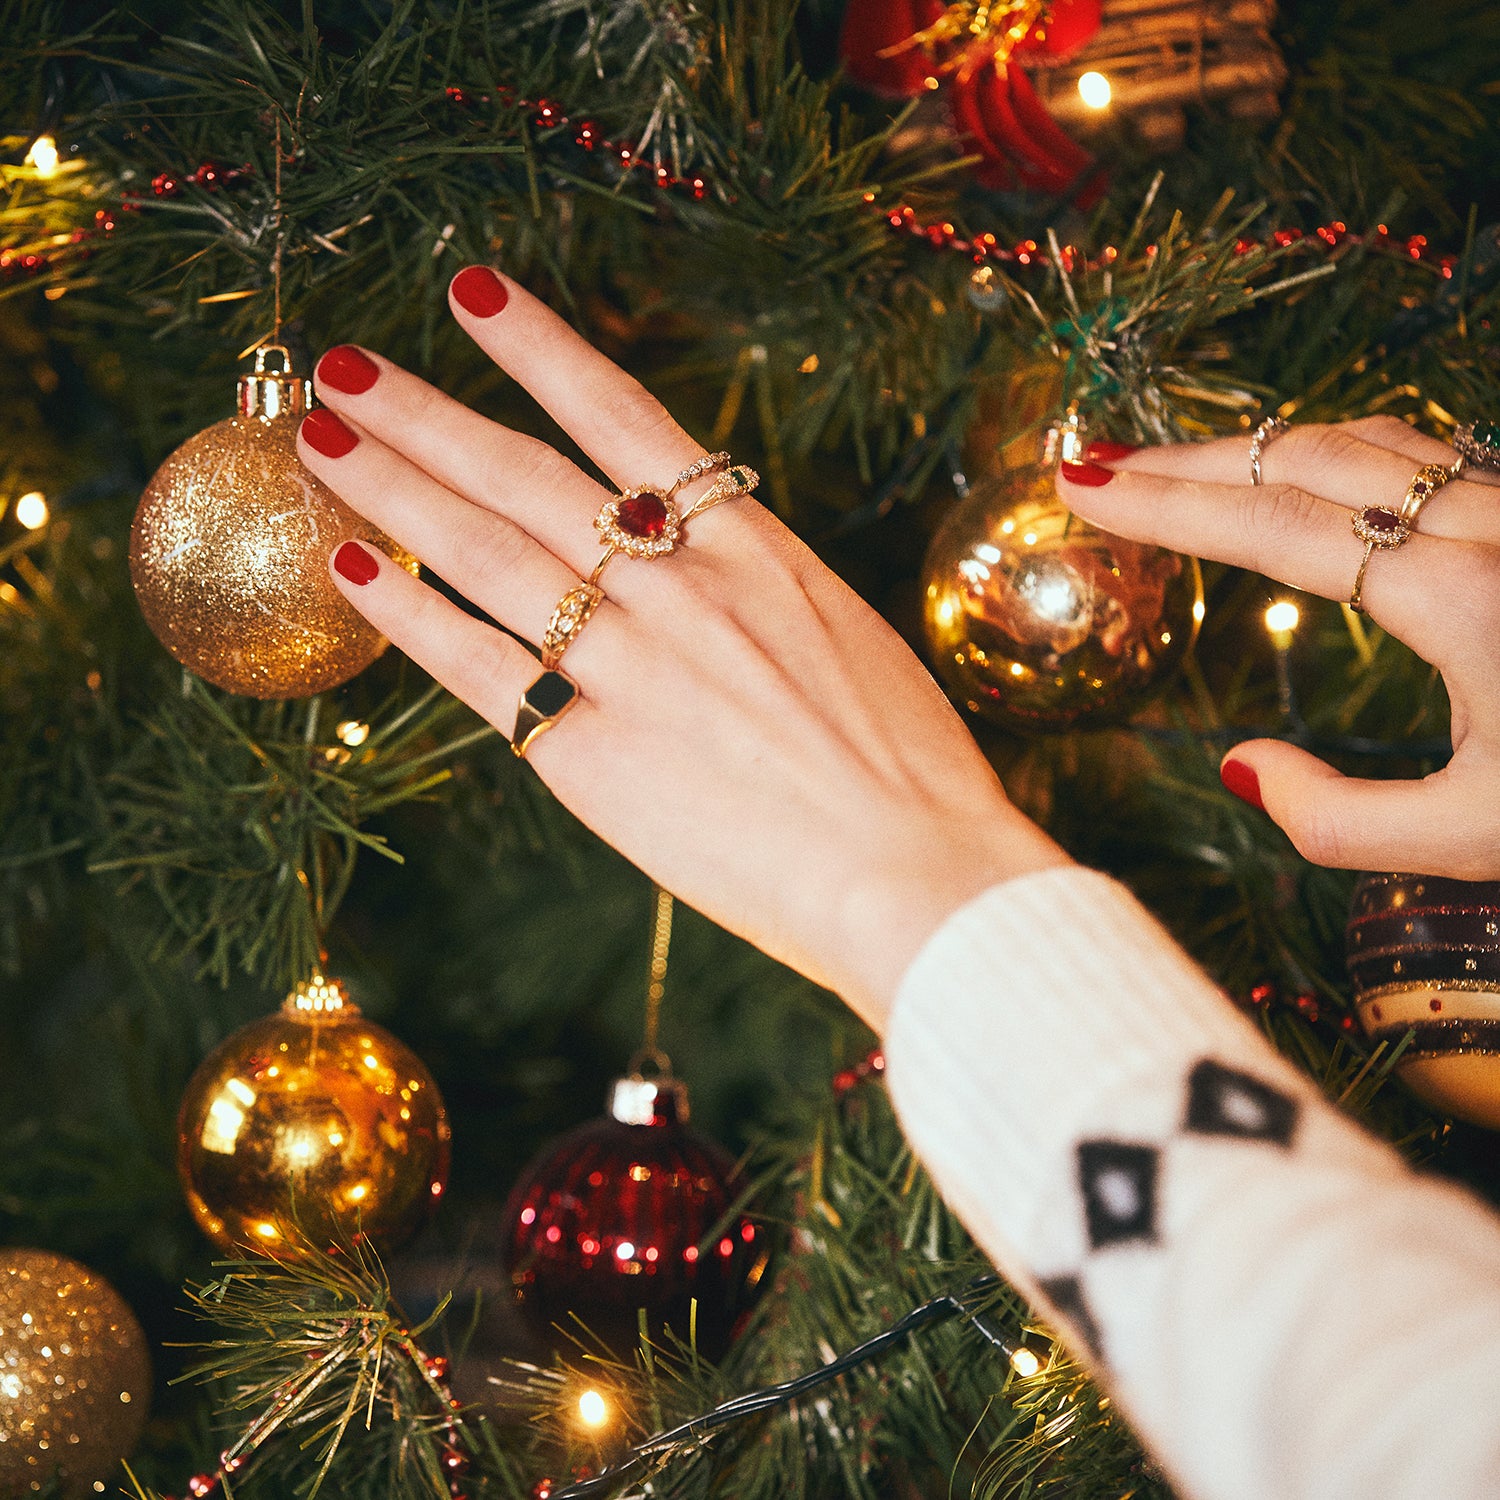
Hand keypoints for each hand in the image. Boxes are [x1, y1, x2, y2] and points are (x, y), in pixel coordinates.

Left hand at [299, 269, 1067, 1030]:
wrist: (916, 873)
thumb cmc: (907, 767)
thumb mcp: (843, 635)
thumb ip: (756, 592)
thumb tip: (691, 568)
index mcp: (756, 548)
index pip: (627, 418)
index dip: (541, 349)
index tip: (474, 295)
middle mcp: (683, 588)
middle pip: (527, 474)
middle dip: (426, 412)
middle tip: (346, 367)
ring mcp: (633, 667)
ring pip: (488, 553)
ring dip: (394, 488)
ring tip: (322, 441)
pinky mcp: (594, 755)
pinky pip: (480, 669)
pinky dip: (410, 613)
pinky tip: (354, 565)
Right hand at [1058, 418, 1499, 879]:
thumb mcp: (1475, 839)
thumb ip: (1337, 819)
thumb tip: (1241, 766)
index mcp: (1454, 597)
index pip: (1271, 528)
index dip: (1165, 506)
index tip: (1080, 487)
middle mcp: (1483, 527)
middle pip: (1303, 459)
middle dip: (1186, 461)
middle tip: (1094, 466)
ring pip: (1361, 440)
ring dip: (1252, 447)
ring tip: (1172, 470)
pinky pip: (1413, 452)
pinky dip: (1323, 450)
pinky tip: (1294, 473)